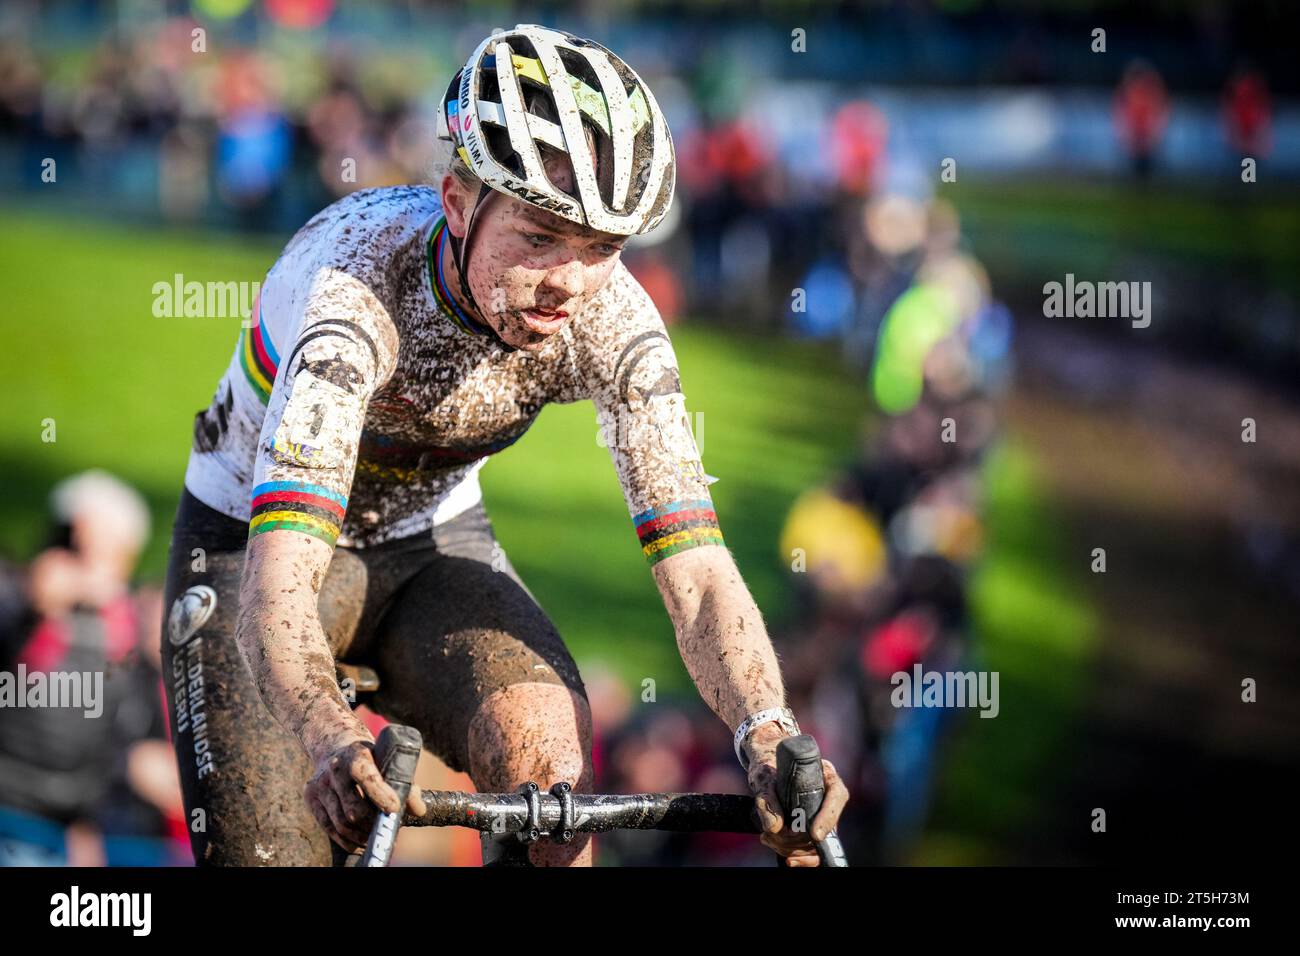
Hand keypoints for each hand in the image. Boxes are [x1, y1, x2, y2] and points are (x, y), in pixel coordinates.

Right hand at [304, 736, 426, 853]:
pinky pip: (329, 828)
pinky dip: (346, 840)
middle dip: (372, 823)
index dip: (381, 795)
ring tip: (374, 837)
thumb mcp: (387, 760)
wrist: (335, 745)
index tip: (394, 810)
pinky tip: (359, 842)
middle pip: (354, 809)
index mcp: (356, 755)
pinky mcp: (311, 798)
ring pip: (341, 823)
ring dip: (361, 835)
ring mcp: (320, 785)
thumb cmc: (370, 757)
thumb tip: (419, 810)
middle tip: (386, 828)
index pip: (367, 777)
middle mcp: (335, 769)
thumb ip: (405, 783)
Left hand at [744, 724, 848, 866]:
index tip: (815, 834)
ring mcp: (822, 815)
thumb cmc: (767, 768)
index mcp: (825, 775)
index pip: (836, 796)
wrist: (765, 771)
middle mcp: (828, 796)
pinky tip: (786, 858)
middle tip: (770, 835)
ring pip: (816, 844)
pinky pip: (814, 852)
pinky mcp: (813, 830)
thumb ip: (766, 799)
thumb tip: (775, 828)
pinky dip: (800, 858)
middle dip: (797, 839)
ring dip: (791, 849)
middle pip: (825, 828)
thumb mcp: (763, 778)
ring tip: (768, 838)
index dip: (828, 818)